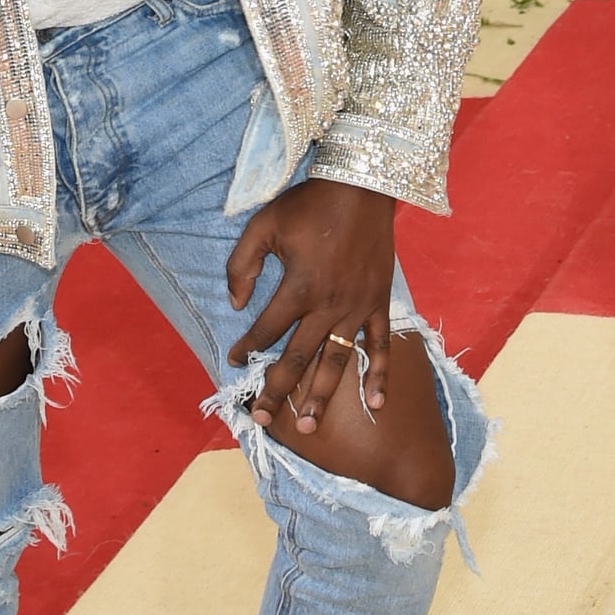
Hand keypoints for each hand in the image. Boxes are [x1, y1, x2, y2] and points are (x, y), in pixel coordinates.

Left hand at [226, 180, 397, 433]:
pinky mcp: (379, 304)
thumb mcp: (262, 225)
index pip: (266, 329)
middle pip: (298, 358)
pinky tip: (375, 405)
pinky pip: (381, 346)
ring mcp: (358, 308)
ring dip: (321, 396)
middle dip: (276, 391)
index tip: (234, 359)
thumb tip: (235, 303)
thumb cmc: (309, 204)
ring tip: (308, 428)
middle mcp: (328, 305)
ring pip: (336, 362)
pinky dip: (379, 375)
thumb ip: (241, 265)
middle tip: (261, 419)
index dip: (247, 347)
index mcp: (298, 287)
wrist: (361, 186)